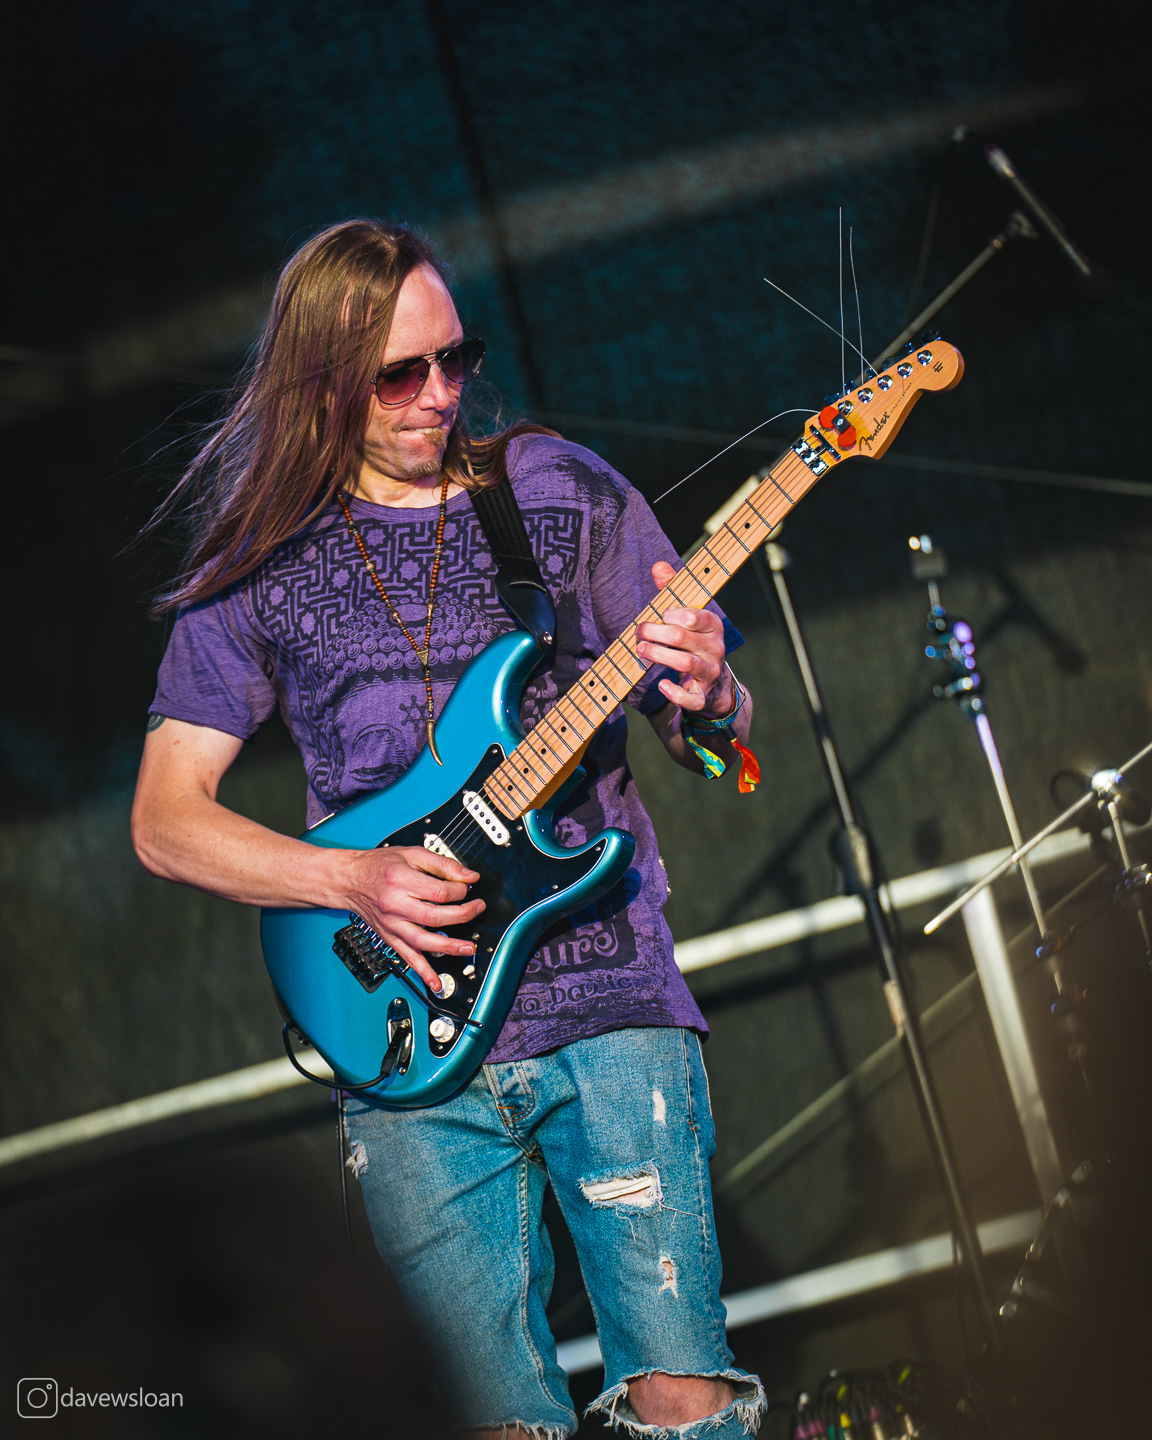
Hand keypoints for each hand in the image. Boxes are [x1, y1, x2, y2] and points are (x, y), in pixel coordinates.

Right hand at [344, 846, 484, 991]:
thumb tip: (469, 876)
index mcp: (401, 880)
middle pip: (434, 916)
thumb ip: (442, 864)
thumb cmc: (379, 866)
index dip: (460, 890)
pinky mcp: (389, 937)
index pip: (439, 891)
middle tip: (478, 909)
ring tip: (469, 948)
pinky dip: (423, 971)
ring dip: (449, 947)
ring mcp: (391, 924)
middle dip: (462, 915)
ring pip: (423, 940)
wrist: (350, 880)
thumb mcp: (411, 854)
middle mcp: (395, 905)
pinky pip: (407, 957)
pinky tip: (435, 982)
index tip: (467, 887)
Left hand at [635, 561, 734, 716]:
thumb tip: (658, 565)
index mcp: (713, 625)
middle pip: (683, 637)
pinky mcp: (702, 696)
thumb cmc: (694, 641)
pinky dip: (675, 693)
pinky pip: (691, 698)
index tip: (659, 615)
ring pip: (684, 663)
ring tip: (641, 650)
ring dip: (658, 655)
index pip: (694, 615)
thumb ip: (673, 590)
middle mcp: (715, 648)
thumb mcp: (687, 616)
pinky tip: (662, 684)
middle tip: (639, 633)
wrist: (714, 683)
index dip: (671, 614)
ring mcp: (710, 672)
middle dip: (655, 633)